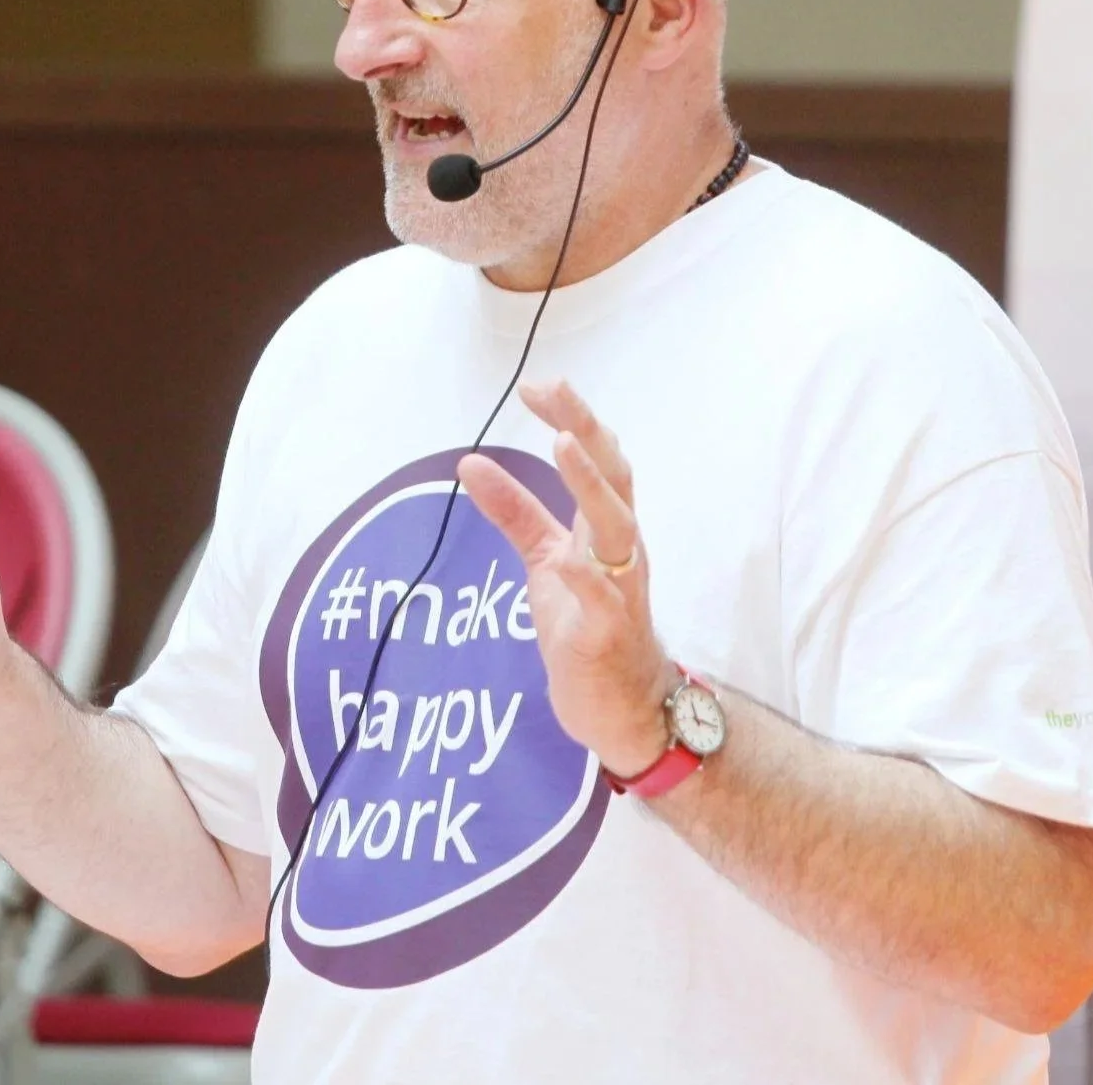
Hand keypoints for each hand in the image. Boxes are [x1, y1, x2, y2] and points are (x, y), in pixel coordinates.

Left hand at [456, 380, 676, 777]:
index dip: (572, 417)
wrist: (621, 707)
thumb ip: (514, 512)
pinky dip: (587, 577)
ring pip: (618, 528)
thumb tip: (470, 462)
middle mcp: (621, 550)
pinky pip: (605, 600)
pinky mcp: (610, 633)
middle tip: (556, 390)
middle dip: (587, 429)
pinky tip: (564, 558)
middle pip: (614, 477)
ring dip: (592, 486)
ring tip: (565, 443)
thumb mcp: (545, 560)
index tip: (536, 384)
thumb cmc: (586, 625)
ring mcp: (621, 590)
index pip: (598, 458)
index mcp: (605, 528)